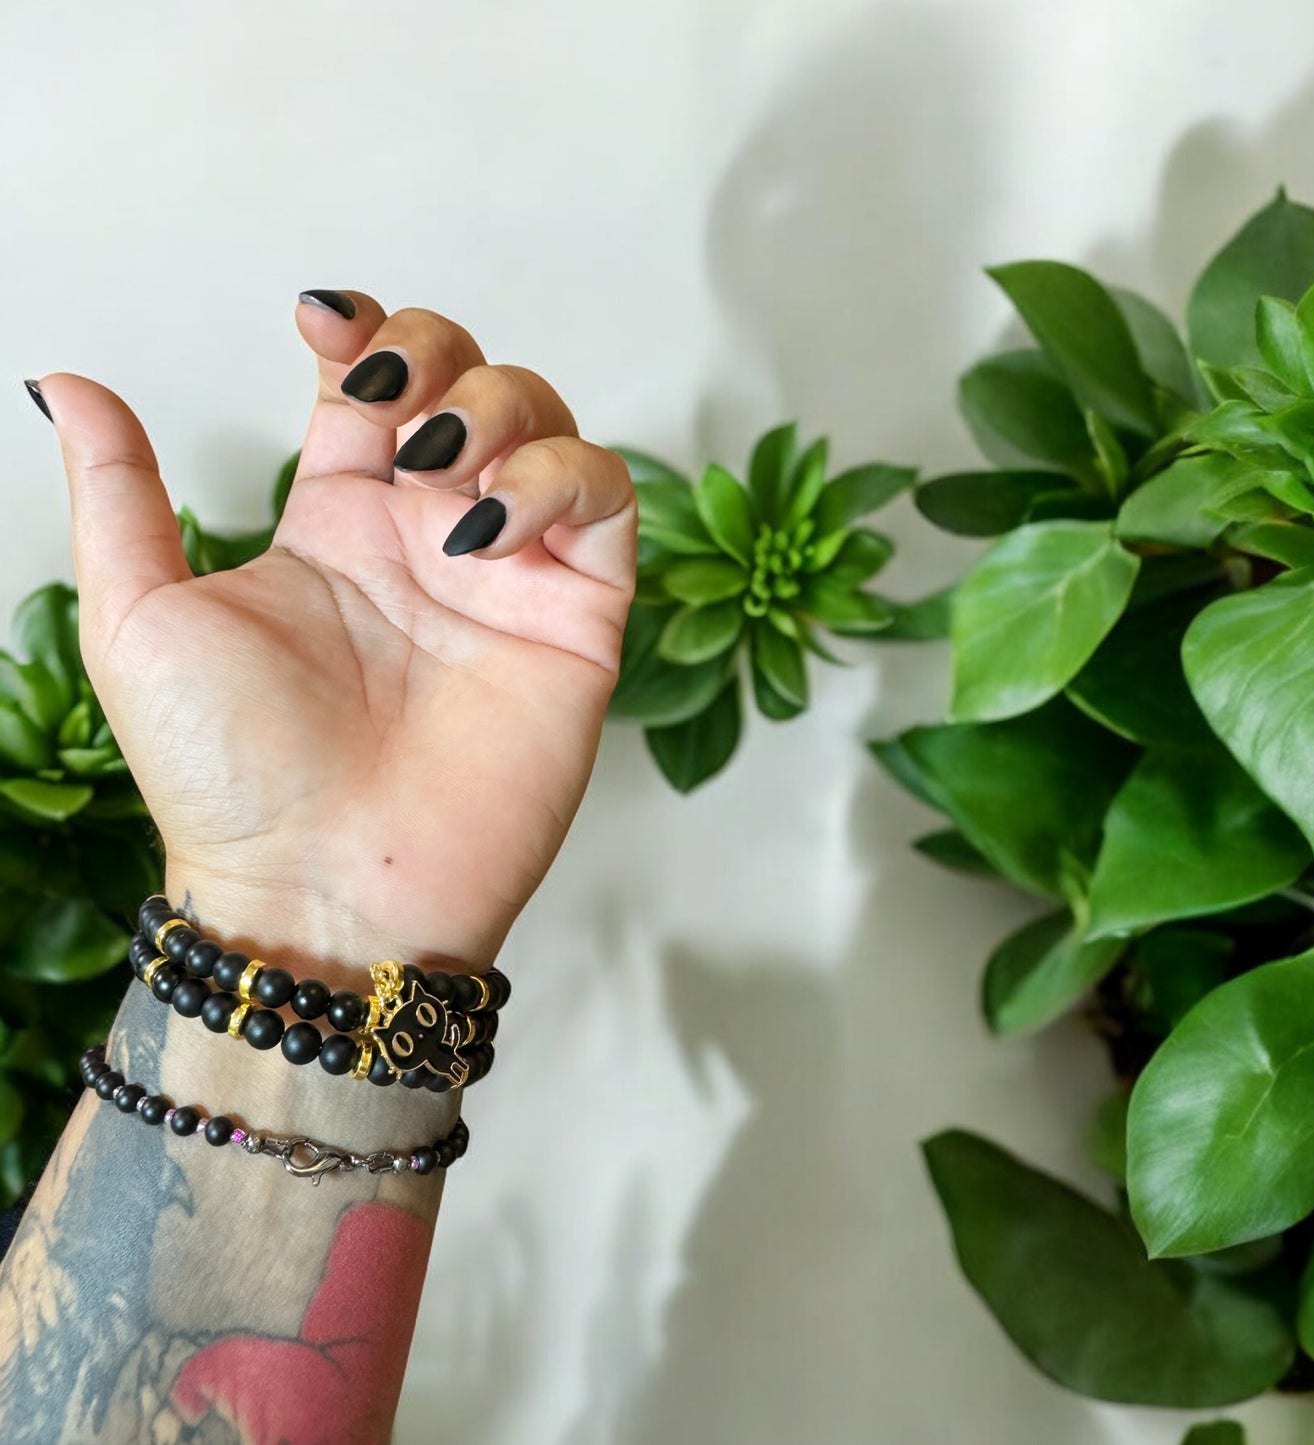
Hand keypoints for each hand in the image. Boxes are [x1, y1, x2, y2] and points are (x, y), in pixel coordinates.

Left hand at [31, 292, 636, 976]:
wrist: (321, 888)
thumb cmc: (227, 778)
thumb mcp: (139, 618)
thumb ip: (121, 494)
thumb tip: (68, 384)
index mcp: (335, 528)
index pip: (372, 389)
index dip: (364, 331)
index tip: (323, 324)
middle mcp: (429, 541)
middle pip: (471, 385)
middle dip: (441, 356)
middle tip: (391, 406)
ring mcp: (509, 578)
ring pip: (548, 427)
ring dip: (500, 408)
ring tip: (439, 469)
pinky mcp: (577, 620)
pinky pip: (605, 503)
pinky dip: (558, 479)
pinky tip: (483, 527)